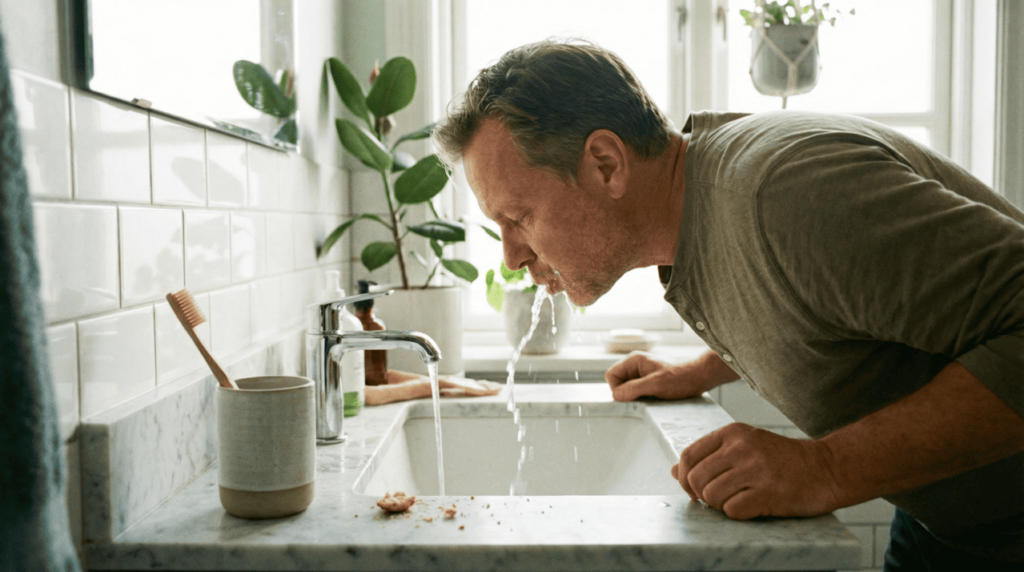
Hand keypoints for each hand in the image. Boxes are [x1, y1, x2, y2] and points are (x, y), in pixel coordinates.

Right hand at [604, 351, 707, 400]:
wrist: (699, 378)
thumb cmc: (680, 378)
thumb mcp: (655, 384)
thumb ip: (633, 389)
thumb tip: (616, 396)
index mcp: (633, 360)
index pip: (611, 376)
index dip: (617, 389)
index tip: (633, 397)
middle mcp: (635, 365)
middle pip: (618, 383)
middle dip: (627, 394)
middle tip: (644, 398)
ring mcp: (641, 373)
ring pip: (627, 389)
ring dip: (636, 397)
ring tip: (651, 398)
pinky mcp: (648, 382)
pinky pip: (636, 392)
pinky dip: (642, 398)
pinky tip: (654, 399)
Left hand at [671, 423, 842, 519]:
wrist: (827, 469)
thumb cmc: (782, 461)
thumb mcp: (744, 448)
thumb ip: (710, 456)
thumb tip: (675, 470)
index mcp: (733, 433)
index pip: (688, 456)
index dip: (685, 478)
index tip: (696, 490)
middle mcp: (742, 447)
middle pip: (696, 479)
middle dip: (702, 495)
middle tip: (719, 499)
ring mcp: (756, 469)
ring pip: (711, 496)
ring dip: (721, 505)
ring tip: (740, 500)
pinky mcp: (769, 492)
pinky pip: (732, 511)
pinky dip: (738, 514)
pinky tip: (754, 506)